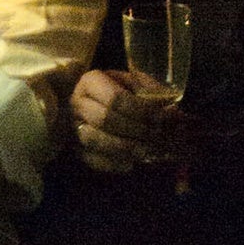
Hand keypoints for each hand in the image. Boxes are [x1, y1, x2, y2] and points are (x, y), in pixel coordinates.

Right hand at [68, 67, 188, 176]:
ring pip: (95, 140)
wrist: (98, 104)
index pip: (115, 97)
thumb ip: (151, 91)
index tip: (162, 118)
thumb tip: (170, 107)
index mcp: (91, 81)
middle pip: (104, 118)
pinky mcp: (76, 149)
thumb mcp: (136, 84)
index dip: (141, 110)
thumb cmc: (122, 92)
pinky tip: (132, 162)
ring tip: (148, 151)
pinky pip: (92, 159)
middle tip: (159, 135)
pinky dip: (114, 163)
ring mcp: (73, 127)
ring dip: (126, 147)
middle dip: (136, 129)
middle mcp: (77, 103)